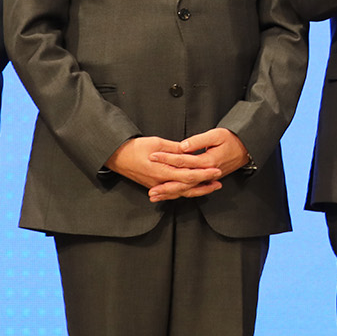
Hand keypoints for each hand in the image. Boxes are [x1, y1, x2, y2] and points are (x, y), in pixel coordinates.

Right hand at [105, 136, 223, 201]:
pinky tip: (194, 190)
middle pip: (187, 186)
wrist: (117, 157)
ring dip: (198, 190)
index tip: (216, 170)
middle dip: (205, 184)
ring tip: (212, 187)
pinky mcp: (155, 186)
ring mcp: (157, 186)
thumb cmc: (135, 148)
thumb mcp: (157, 143)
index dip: (203, 174)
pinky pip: (173, 192)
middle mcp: (160, 182)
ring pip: (181, 192)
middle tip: (219, 180)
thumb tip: (190, 151)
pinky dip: (185, 191)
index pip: (188, 175)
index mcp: (162, 171)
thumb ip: (175, 149)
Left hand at [145, 128, 250, 200]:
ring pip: (186, 189)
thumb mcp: (216, 135)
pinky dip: (179, 193)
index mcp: (208, 161)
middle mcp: (207, 173)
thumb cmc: (232, 140)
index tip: (152, 156)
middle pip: (183, 182)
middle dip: (165, 187)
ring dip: (170, 193)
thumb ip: (198, 142)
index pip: (182, 161)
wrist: (247, 149)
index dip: (166, 158)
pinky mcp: (207, 180)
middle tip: (150, 190)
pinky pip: (192, 189)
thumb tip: (182, 147)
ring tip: (155, 196)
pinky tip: (169, 194)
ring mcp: (207, 179)